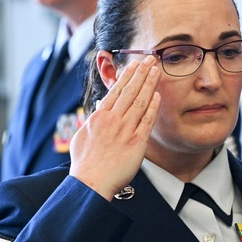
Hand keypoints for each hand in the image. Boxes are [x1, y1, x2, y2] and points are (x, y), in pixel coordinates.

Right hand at [69, 55, 160, 200]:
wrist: (91, 182)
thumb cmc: (85, 164)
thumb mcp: (83, 138)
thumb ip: (92, 122)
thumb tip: (98, 111)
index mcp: (99, 117)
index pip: (116, 91)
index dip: (127, 76)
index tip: (135, 64)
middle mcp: (112, 120)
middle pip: (130, 91)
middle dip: (141, 73)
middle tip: (151, 59)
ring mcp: (125, 130)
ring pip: (140, 102)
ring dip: (149, 84)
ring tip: (157, 70)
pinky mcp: (136, 143)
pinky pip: (147, 121)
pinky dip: (153, 107)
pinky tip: (159, 96)